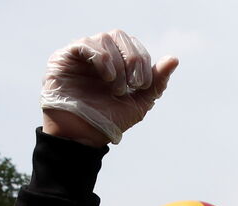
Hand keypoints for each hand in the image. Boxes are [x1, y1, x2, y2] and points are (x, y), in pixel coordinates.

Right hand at [40, 29, 178, 145]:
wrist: (84, 137)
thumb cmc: (109, 121)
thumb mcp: (139, 103)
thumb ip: (156, 82)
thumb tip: (174, 59)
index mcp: (116, 62)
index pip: (134, 45)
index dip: (143, 60)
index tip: (141, 85)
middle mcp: (98, 55)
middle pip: (120, 36)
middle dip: (133, 59)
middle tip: (133, 84)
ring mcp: (81, 55)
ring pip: (105, 38)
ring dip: (117, 64)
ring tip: (116, 88)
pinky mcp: (64, 57)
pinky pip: (85, 44)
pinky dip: (101, 58)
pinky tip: (107, 77)